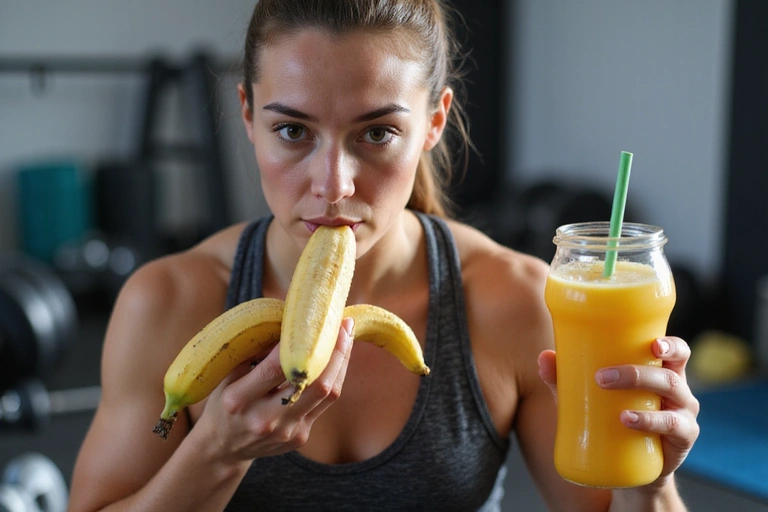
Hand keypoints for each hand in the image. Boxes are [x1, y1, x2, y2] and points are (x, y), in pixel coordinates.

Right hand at [192, 317, 353, 462]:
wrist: (224, 447)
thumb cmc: (224, 402)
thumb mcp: (227, 375)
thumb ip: (254, 352)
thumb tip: (289, 323)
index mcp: (239, 400)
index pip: (276, 368)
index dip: (300, 344)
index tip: (314, 320)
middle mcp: (264, 419)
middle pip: (313, 384)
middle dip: (334, 351)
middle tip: (343, 324)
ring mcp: (286, 431)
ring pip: (327, 393)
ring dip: (341, 361)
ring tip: (346, 335)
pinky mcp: (300, 436)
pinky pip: (325, 402)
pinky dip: (334, 377)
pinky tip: (337, 358)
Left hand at [538, 337, 700, 482]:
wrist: (631, 469)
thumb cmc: (612, 420)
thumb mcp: (590, 398)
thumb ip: (567, 378)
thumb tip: (544, 357)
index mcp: (661, 373)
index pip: (676, 352)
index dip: (670, 345)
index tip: (653, 344)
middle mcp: (677, 391)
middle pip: (669, 374)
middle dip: (636, 373)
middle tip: (602, 377)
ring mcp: (683, 415)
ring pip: (672, 395)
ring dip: (640, 394)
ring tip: (615, 407)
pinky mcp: (681, 440)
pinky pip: (673, 427)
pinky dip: (649, 422)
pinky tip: (628, 421)